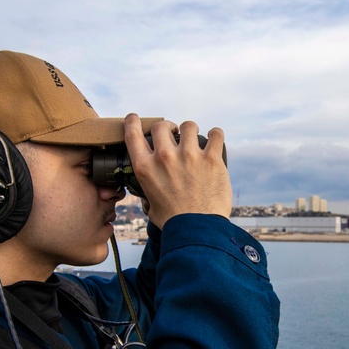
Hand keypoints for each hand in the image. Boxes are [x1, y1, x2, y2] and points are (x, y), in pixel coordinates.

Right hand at [124, 114, 231, 228]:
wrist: (197, 230)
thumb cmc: (173, 222)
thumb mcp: (151, 206)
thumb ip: (148, 195)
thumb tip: (148, 197)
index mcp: (145, 168)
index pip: (133, 134)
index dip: (133, 122)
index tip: (135, 118)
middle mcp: (164, 157)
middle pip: (162, 126)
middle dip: (167, 128)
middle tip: (174, 134)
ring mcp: (189, 156)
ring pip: (188, 126)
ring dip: (191, 130)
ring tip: (196, 139)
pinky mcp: (212, 159)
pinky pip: (215, 135)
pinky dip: (215, 134)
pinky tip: (215, 139)